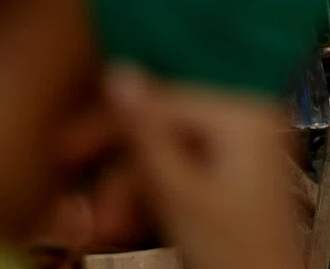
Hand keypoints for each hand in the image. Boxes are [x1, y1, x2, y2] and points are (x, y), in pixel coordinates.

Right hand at [106, 67, 302, 268]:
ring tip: (112, 224)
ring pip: (174, 153)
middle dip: (125, 171)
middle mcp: (255, 122)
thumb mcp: (178, 191)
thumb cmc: (241, 255)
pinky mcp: (242, 175)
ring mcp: (251, 148)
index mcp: (248, 116)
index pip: (165, 101)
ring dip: (136, 189)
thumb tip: (122, 79)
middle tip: (93, 198)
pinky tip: (137, 222)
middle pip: (168, 129)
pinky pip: (191, 170)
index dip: (111, 125)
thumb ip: (146, 133)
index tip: (74, 144)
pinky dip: (160, 195)